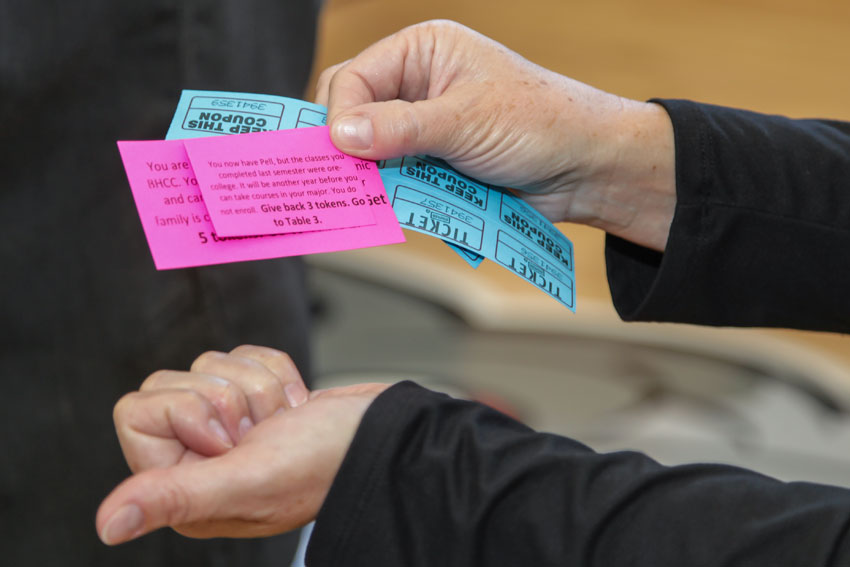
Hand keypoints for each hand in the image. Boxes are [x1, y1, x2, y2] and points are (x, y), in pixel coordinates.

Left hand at [96, 345, 389, 544]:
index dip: (184, 409)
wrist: (388, 434)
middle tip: (262, 430)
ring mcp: (230, 428)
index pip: (137, 411)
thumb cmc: (328, 462)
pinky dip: (275, 370)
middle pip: (171, 382)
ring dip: (257, 384)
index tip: (230, 437)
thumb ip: (176, 496)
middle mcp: (201, 459)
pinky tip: (296, 404)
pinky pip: (241, 355)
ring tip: (285, 421)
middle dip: (227, 394)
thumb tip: (107, 525)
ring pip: (210, 364)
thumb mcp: (247, 480)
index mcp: (186, 488)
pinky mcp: (256, 400)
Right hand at [316, 20, 675, 250]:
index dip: (339, 116)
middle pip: (353, 113)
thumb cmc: (539, 124)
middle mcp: (416, 85)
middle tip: (341, 180)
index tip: (339, 153)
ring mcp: (423, 128)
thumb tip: (341, 136)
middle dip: (347, 148)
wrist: (584, 169)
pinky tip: (389, 208)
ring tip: (363, 199)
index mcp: (421, 52)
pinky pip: (394, 179)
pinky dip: (390, 195)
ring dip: (369, 176)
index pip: (353, 77)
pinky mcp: (432, 164)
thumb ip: (401, 128)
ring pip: (369, 153)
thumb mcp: (466, 120)